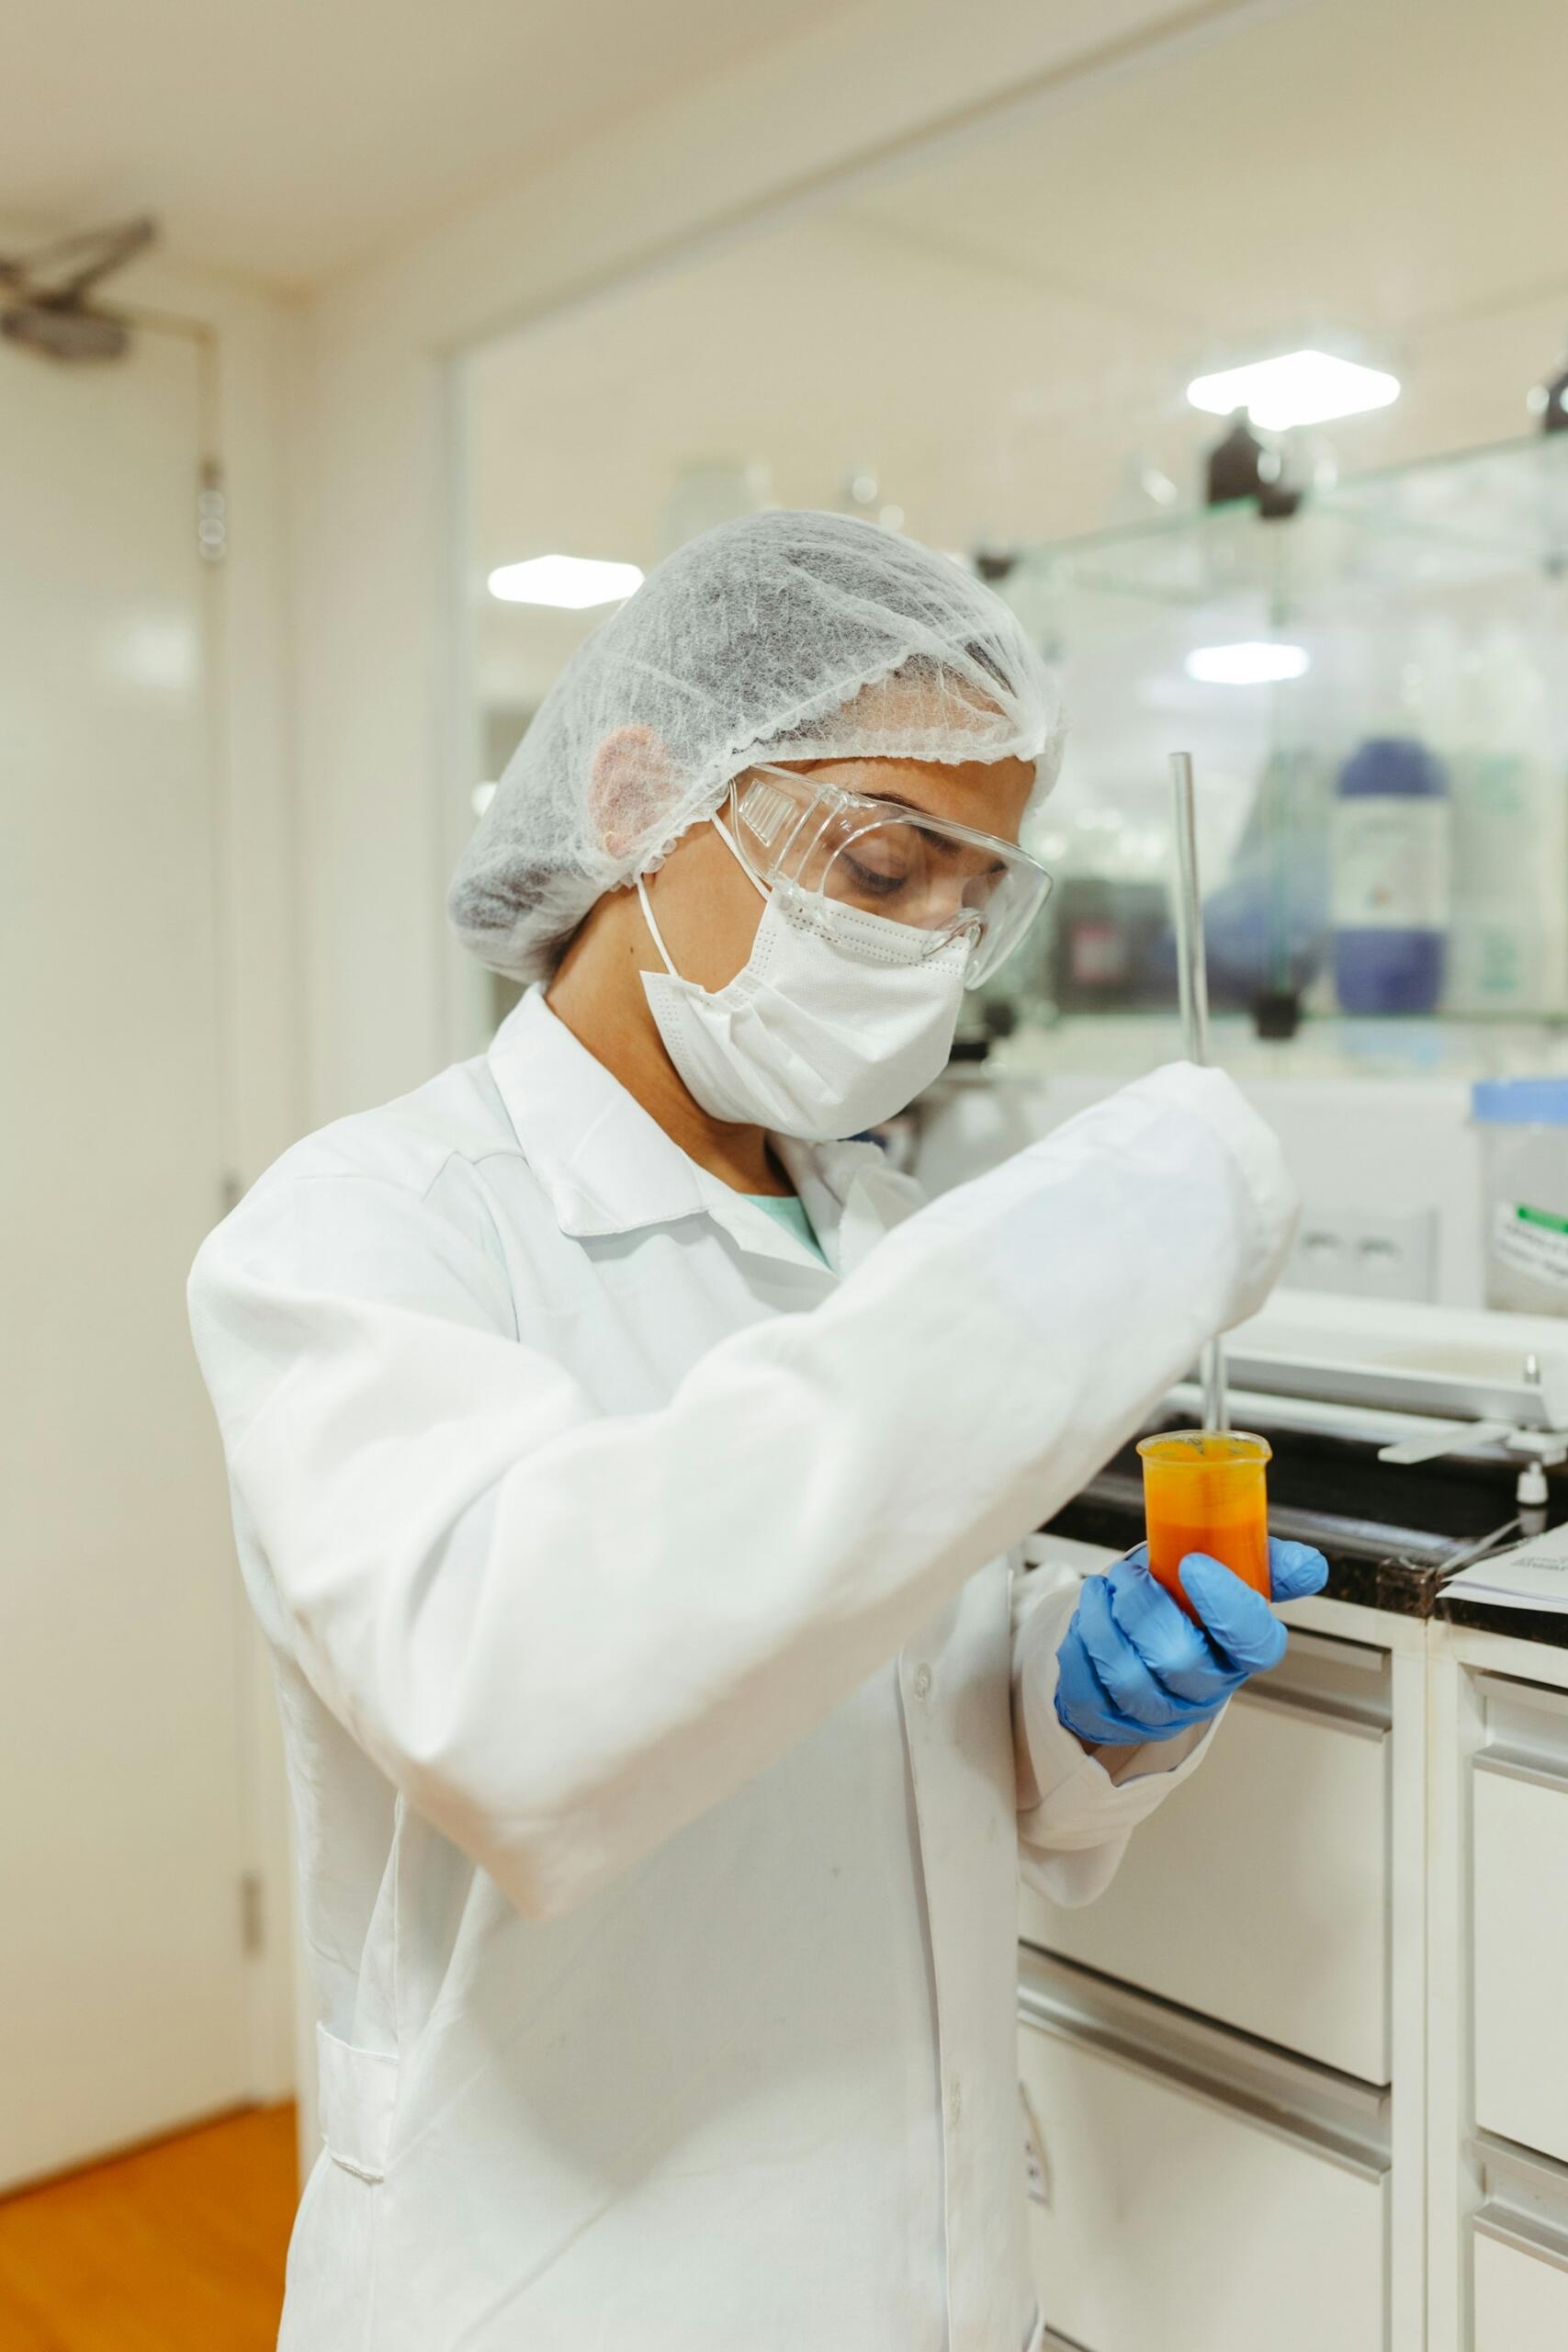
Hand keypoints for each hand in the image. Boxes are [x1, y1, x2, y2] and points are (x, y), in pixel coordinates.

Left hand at [1054, 1539, 1328, 1748]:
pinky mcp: (1110, 1720)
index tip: (1193, 1563)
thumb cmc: (1182, 1603)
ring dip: (1106, 1621)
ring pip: (1128, 1676)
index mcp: (1239, 1653)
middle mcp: (1202, 1690)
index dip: (1227, 1605)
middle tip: (1129, 1574)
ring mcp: (1156, 1711)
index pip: (1254, 1645)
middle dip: (1146, 1606)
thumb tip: (1309, 1567)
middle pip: (1180, 1660)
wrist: (1137, 1638)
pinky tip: (1089, 1620)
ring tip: (1105, 1589)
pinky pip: (1086, 1690)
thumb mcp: (1224, 1574)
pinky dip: (1079, 1645)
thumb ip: (1266, 1564)